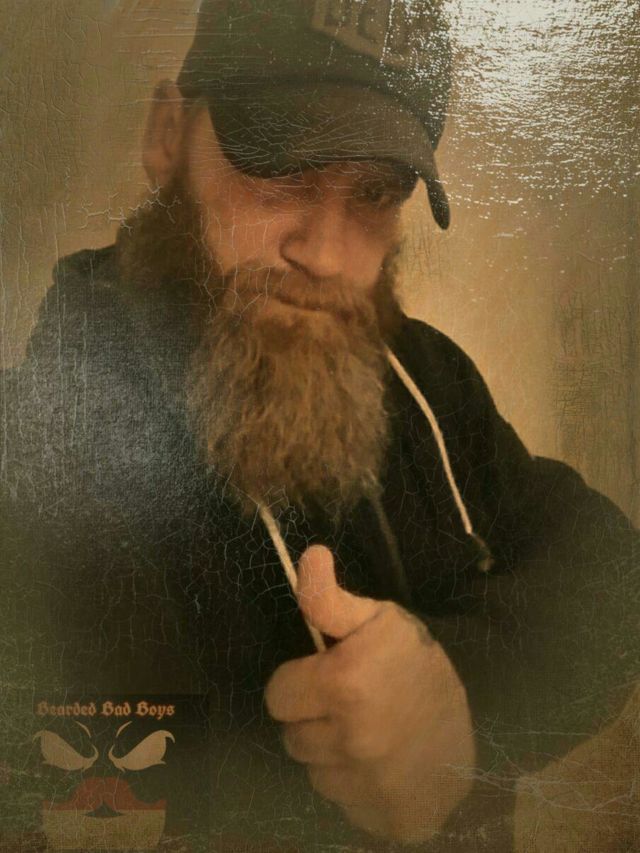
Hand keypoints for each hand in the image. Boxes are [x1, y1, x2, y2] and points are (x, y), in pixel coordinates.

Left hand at [264, 545, 475, 842]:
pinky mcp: (378, 815)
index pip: (276, 695)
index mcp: (343, 685)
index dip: (299, 681)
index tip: (327, 675)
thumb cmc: (420, 661)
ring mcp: (364, 784)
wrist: (488, 714)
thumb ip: (330, 597)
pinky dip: (351, 783)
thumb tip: (309, 555)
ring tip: (366, 729)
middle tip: (351, 701)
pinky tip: (378, 762)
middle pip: (291, 735)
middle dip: (313, 716)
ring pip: (312, 768)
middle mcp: (349, 739)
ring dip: (329, 750)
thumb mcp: (379, 618)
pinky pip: (338, 798)